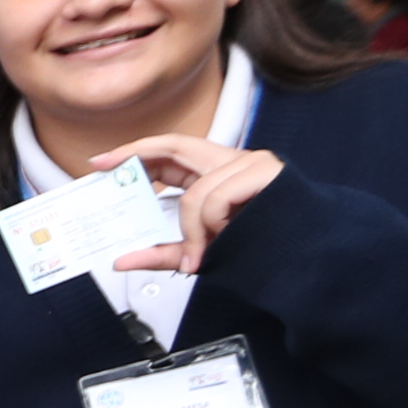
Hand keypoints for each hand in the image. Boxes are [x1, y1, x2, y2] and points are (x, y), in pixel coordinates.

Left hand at [103, 129, 284, 276]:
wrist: (307, 259)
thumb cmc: (260, 248)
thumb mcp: (201, 251)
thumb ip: (163, 254)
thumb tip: (122, 261)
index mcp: (217, 173)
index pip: (169, 151)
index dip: (135, 152)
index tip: (100, 162)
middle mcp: (232, 161)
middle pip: (174, 147)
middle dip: (137, 157)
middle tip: (106, 170)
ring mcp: (250, 164)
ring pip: (193, 191)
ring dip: (192, 227)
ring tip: (204, 249)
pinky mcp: (263, 173)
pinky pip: (214, 199)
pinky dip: (211, 225)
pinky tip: (224, 236)